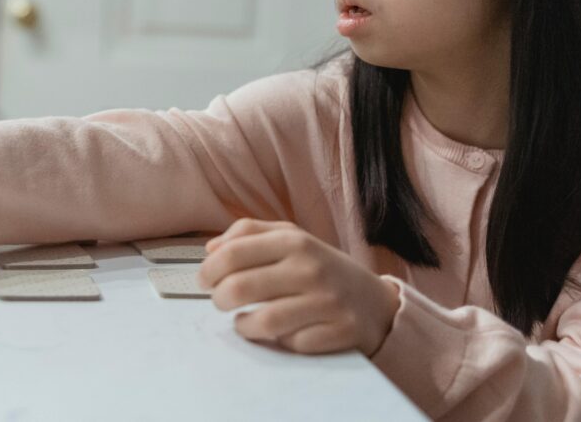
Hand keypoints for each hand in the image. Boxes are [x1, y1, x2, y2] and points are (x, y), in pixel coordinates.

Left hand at [198, 218, 399, 356]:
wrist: (376, 303)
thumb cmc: (321, 269)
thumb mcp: (291, 239)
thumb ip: (249, 235)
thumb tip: (210, 249)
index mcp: (294, 240)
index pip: (233, 253)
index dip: (209, 270)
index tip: (204, 280)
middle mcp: (310, 268)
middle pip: (239, 287)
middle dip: (219, 299)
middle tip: (220, 301)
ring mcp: (327, 302)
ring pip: (262, 322)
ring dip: (243, 326)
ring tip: (243, 321)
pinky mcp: (339, 332)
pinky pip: (291, 344)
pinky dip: (279, 342)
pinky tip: (279, 334)